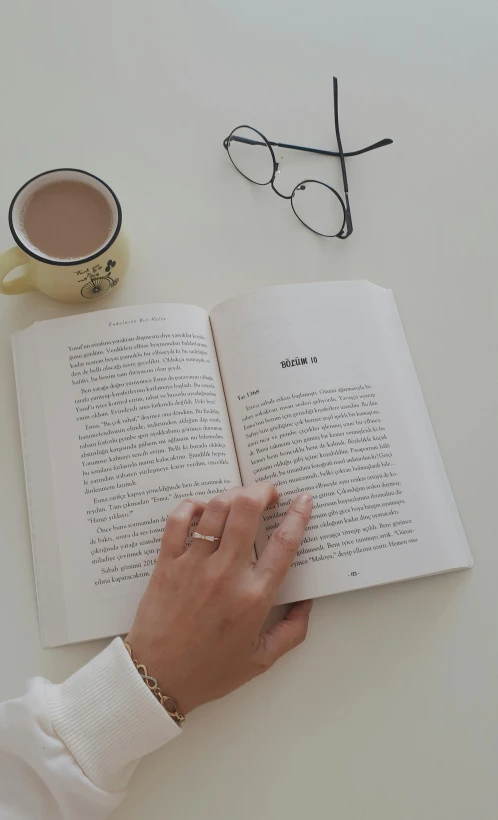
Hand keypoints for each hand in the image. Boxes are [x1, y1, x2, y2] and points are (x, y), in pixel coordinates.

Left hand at [126, 483, 312, 714]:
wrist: (157, 679)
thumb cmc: (210, 671)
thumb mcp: (262, 660)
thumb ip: (292, 630)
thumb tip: (307, 601)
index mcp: (254, 597)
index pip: (284, 543)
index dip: (298, 514)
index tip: (304, 499)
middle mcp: (226, 574)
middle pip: (247, 510)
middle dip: (262, 490)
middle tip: (268, 492)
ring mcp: (193, 565)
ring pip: (215, 508)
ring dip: (232, 494)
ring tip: (239, 499)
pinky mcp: (167, 563)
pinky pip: (178, 520)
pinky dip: (192, 506)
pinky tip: (202, 509)